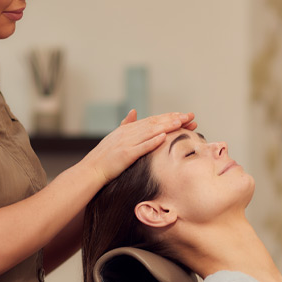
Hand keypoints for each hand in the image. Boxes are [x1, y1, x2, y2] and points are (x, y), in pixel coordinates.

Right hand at [81, 110, 195, 183]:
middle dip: (173, 119)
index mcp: (128, 129)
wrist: (91, 170)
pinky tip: (164, 138)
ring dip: (167, 126)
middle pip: (154, 123)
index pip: (152, 120)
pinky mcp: (125, 155)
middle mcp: (128, 133)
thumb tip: (134, 111)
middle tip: (190, 116)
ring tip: (181, 123)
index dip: (168, 116)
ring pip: (150, 132)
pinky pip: (141, 147)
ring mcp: (126, 143)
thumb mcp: (115, 137)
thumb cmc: (104, 157)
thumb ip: (126, 124)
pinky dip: (152, 141)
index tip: (183, 115)